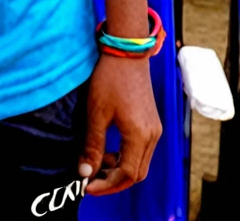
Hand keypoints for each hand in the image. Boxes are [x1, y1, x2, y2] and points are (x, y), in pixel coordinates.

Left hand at [78, 55, 161, 195]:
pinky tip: (109, 150)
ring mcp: (154, 129)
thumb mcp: (97, 113)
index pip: (126, 174)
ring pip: (140, 163)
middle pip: (136, 174)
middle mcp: (152, 136)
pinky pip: (141, 150)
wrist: (127, 52)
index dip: (106, 184)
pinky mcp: (151, 123)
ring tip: (97, 163)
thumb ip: (93, 146)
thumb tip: (85, 173)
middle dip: (113, 181)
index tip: (87, 186)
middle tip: (91, 180)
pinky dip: (126, 156)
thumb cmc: (110, 78)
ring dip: (119, 169)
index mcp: (139, 135)